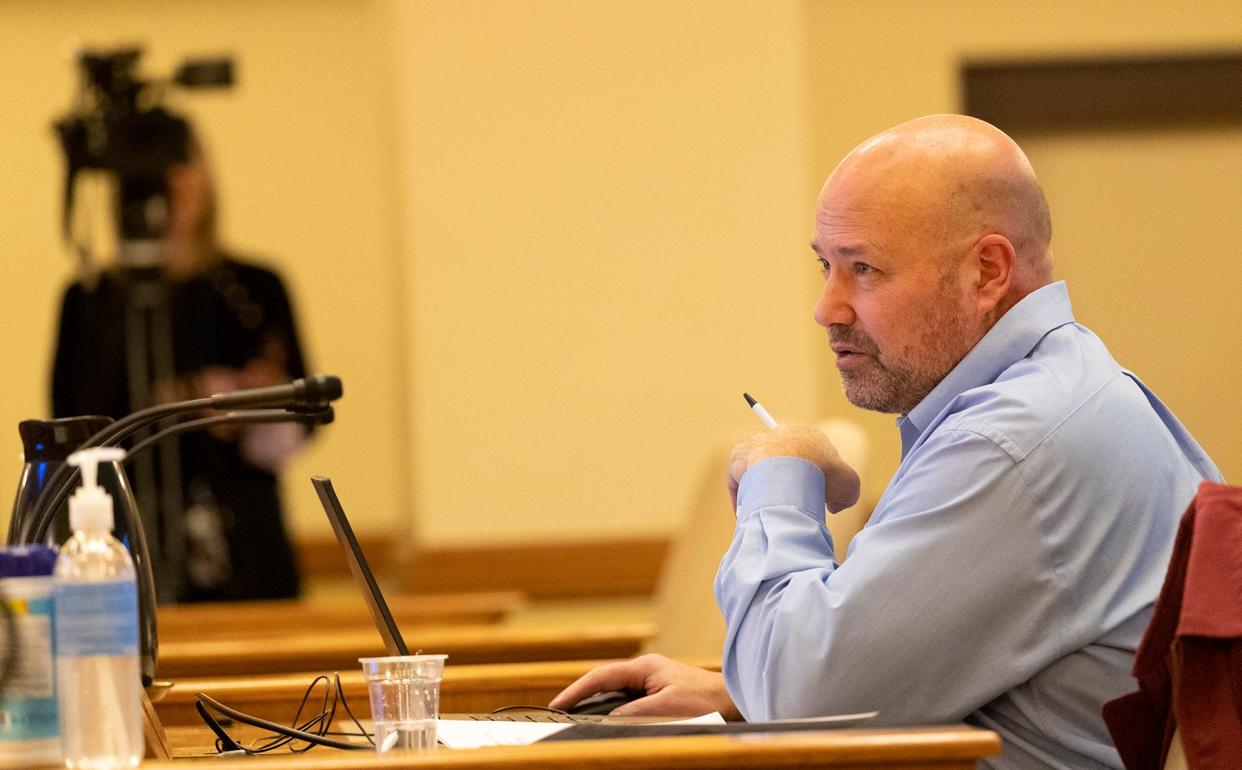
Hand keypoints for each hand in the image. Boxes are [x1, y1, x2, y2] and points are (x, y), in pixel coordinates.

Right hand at [549, 654, 740, 719]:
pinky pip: (626, 699)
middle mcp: (645, 670)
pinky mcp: (657, 692)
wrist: (732, 700)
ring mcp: (651, 680)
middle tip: (559, 712)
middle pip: (604, 683)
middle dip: (581, 697)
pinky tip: (605, 720)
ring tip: (575, 717)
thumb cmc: (704, 701)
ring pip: (614, 692)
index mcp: (644, 667)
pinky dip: (612, 709)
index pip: (601, 677)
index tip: (557, 705)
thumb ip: (634, 712)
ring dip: (597, 705)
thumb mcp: (666, 709)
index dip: (576, 691)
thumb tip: (608, 718)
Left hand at [728, 423, 860, 512]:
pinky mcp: (739, 457)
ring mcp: (757, 444)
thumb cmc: (823, 474)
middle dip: (787, 488)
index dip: (814, 481)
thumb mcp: (849, 484)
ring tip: (771, 513)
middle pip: (782, 465)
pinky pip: (739, 480)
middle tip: (791, 508)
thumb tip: (833, 506)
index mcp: (805, 434)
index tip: (815, 498)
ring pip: (759, 474)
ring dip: (763, 493)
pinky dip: (744, 497)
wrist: (789, 470)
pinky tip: (753, 513)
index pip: (809, 457)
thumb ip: (846, 494)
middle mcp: (779, 434)